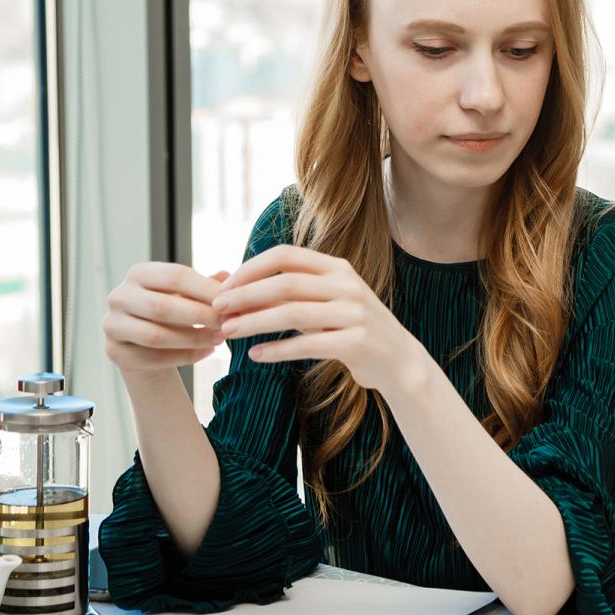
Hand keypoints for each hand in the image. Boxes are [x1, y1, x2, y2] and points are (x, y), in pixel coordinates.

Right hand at [104, 264, 229, 375]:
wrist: (146, 343)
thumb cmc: (173, 310)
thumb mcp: (188, 293)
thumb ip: (206, 286)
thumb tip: (228, 277)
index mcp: (139, 273)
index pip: (175, 276)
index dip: (206, 289)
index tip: (232, 301)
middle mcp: (119, 296)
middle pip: (162, 307)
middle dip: (200, 316)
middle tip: (228, 324)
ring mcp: (112, 325)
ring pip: (156, 336)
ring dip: (193, 339)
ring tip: (219, 339)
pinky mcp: (114, 351)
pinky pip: (152, 358)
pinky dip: (184, 357)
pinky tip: (206, 353)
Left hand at [212, 245, 425, 393]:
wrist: (398, 359)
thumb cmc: (350, 329)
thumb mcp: (324, 303)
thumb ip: (289, 294)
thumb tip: (237, 290)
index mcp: (337, 267)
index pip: (285, 255)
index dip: (250, 269)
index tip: (223, 287)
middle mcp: (347, 285)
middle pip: (285, 282)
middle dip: (245, 296)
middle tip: (217, 310)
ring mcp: (354, 313)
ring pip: (292, 312)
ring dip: (254, 322)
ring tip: (227, 332)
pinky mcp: (357, 342)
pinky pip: (307, 344)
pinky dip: (277, 350)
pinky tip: (255, 356)